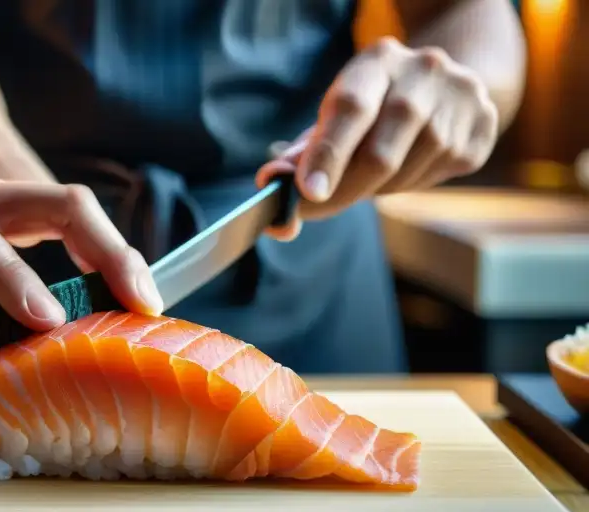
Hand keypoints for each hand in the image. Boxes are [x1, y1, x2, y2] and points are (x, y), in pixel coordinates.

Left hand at [257, 36, 498, 240]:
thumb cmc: (374, 109)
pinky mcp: (481, 127)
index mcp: (378, 60)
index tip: (308, 193)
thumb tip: (270, 184)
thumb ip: (302, 154)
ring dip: (377, 190)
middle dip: (343, 191)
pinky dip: (408, 186)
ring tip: (368, 178)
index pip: (351, 109)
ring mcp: (460, 97)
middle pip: (380, 152)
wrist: (445, 86)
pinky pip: (435, 177)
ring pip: (406, 171)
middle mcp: (424, 70)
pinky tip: (404, 169)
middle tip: (315, 209)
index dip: (327, 154)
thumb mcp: (335, 117)